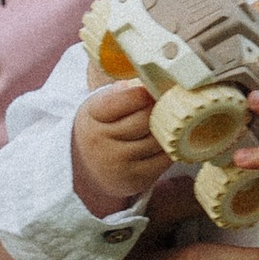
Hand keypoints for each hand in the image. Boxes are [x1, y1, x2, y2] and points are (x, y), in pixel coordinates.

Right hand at [71, 80, 171, 218]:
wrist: (88, 169)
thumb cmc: (102, 128)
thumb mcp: (101, 107)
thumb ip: (122, 93)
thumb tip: (154, 80)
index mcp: (93, 115)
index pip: (125, 99)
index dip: (144, 93)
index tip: (154, 90)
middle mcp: (101, 141)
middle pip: (146, 119)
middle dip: (159, 110)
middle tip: (168, 104)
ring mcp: (118, 163)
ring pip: (158, 139)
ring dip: (169, 130)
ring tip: (170, 122)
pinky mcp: (135, 179)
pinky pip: (164, 159)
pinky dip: (171, 148)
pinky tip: (168, 141)